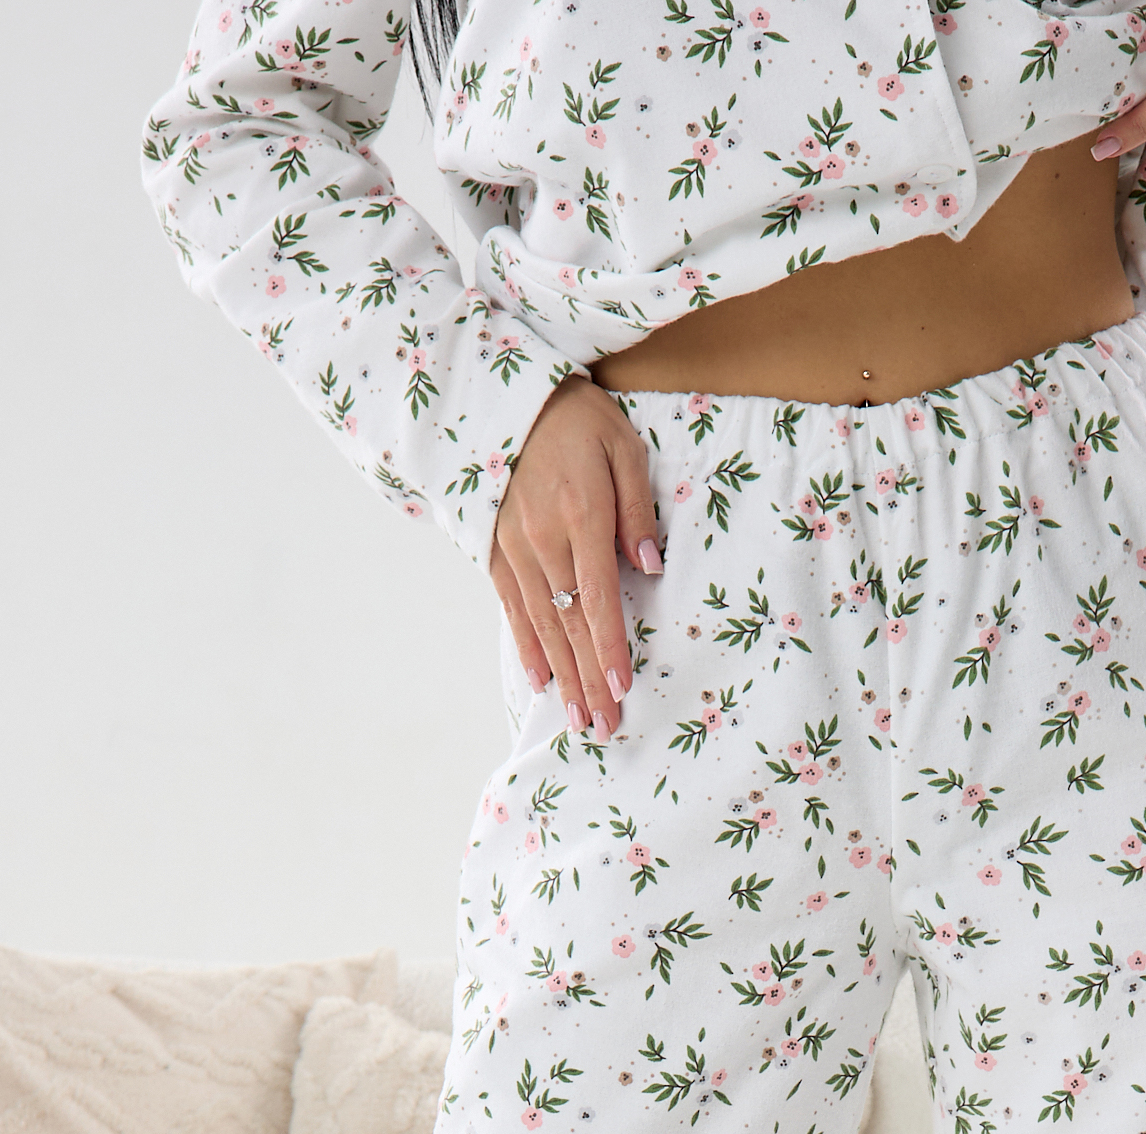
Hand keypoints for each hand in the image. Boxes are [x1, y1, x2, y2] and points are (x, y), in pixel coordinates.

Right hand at [489, 376, 663, 739]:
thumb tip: (650, 567)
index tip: (623, 686)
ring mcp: (515, 549)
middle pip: (570, 624)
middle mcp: (543, 541)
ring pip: (542, 625)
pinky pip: (512, 608)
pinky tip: (540, 680)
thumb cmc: (576, 419)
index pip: (599, 598)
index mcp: (581, 517)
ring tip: (578, 718)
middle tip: (604, 725)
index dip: (611, 647)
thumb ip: (636, 509)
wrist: (504, 396)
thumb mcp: (622, 447)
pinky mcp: (495, 550)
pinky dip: (526, 646)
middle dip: (589, 679)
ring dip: (562, 676)